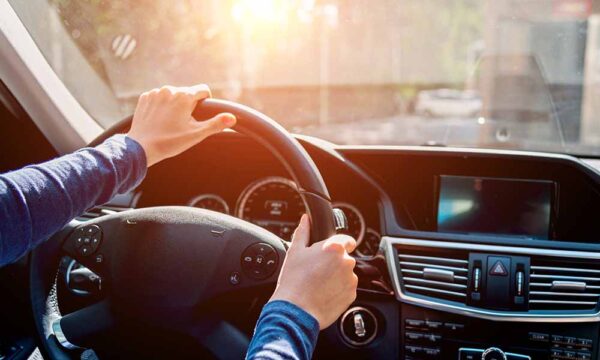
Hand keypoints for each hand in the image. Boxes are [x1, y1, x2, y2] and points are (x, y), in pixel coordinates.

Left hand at [127, 84, 235, 166]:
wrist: (141, 147)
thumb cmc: (170, 142)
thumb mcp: (196, 134)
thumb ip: (216, 124)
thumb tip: (232, 118)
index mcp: (183, 95)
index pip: (203, 90)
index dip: (205, 102)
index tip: (200, 115)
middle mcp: (169, 89)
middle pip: (187, 93)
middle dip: (188, 105)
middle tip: (183, 124)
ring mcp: (155, 93)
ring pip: (172, 95)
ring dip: (174, 105)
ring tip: (170, 123)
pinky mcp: (144, 98)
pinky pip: (159, 98)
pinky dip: (161, 106)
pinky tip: (159, 120)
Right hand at [270, 214, 357, 329]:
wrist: (296, 310)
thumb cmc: (294, 281)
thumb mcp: (295, 251)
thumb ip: (303, 232)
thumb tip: (306, 220)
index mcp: (334, 248)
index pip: (347, 240)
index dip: (340, 244)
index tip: (333, 250)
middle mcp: (346, 262)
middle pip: (344, 257)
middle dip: (334, 262)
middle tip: (317, 270)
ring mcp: (351, 280)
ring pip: (346, 273)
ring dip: (337, 276)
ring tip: (319, 283)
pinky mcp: (351, 295)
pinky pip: (347, 288)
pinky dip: (338, 289)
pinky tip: (324, 293)